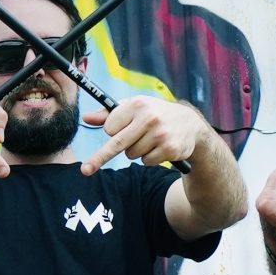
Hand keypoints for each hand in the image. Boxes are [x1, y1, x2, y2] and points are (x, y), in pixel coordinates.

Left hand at [78, 99, 206, 174]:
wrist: (190, 124)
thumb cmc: (154, 114)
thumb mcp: (133, 108)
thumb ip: (108, 114)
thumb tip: (86, 118)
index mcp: (138, 104)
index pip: (110, 127)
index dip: (111, 131)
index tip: (113, 131)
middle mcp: (149, 118)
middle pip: (117, 144)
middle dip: (98, 158)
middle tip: (85, 170)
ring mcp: (160, 134)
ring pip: (132, 155)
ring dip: (136, 152)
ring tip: (149, 140)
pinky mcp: (169, 149)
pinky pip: (146, 162)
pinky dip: (149, 158)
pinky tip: (159, 147)